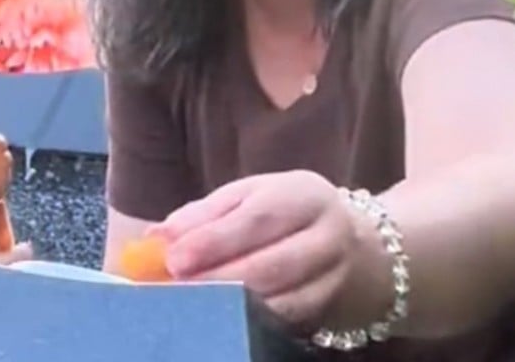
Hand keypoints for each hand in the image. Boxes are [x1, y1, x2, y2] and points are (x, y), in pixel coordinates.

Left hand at [147, 171, 376, 329]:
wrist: (357, 243)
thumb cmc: (284, 215)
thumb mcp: (247, 198)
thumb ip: (203, 215)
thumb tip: (156, 236)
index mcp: (301, 194)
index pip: (256, 218)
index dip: (213, 241)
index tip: (173, 259)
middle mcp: (328, 232)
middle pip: (274, 263)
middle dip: (220, 279)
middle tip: (178, 287)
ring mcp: (338, 273)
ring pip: (286, 298)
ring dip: (235, 305)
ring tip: (195, 304)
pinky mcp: (335, 306)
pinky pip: (294, 320)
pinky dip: (257, 321)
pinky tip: (226, 318)